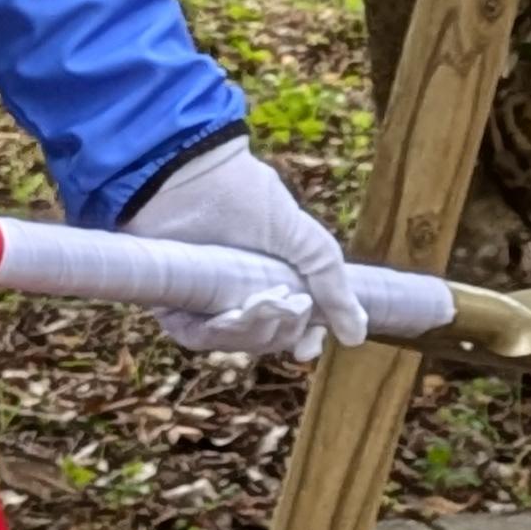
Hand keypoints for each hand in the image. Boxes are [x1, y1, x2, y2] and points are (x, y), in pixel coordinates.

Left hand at [129, 143, 367, 357]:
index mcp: (274, 277)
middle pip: (268, 338)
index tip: (308, 350)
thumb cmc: (250, 201)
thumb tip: (357, 335)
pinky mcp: (174, 302)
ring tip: (259, 302)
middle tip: (285, 304)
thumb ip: (334, 285)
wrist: (192, 179)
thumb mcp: (307, 242)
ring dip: (253, 331)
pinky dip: (217, 332)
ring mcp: (207, 299)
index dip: (304, 340)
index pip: (293, 325)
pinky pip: (197, 338)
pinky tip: (230, 313)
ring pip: (234, 342)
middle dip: (282, 331)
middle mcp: (240, 291)